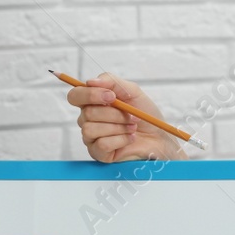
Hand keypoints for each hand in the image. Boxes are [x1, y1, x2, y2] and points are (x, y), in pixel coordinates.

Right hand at [66, 72, 183, 163]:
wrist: (159, 136)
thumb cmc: (144, 113)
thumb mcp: (132, 91)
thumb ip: (111, 81)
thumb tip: (90, 82)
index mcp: (92, 102)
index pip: (75, 96)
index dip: (90, 94)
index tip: (111, 96)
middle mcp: (88, 119)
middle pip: (87, 113)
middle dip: (114, 114)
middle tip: (132, 115)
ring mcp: (91, 138)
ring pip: (91, 129)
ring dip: (118, 127)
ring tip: (132, 127)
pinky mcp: (99, 153)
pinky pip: (101, 144)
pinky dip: (120, 140)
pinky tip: (130, 138)